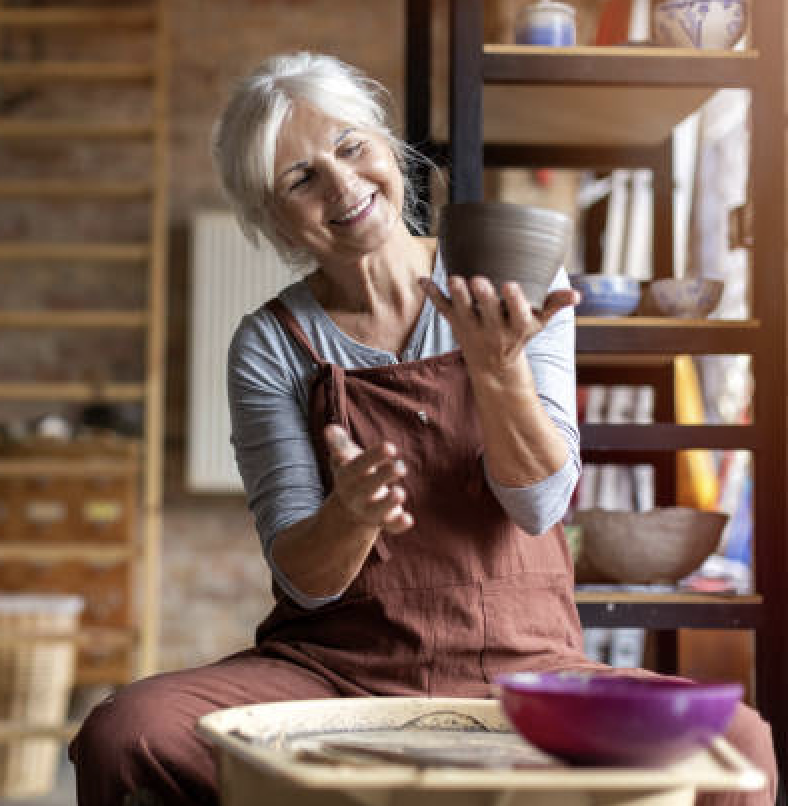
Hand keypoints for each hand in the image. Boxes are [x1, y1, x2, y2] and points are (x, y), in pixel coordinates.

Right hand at [323, 425, 413, 533]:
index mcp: (348, 477)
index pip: (358, 466)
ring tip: (400, 493)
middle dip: (384, 477)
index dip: (374, 457)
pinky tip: (408, 519)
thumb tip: (330, 428)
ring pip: (378, 510)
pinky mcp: (385, 521)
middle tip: (400, 467)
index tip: (390, 447)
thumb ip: (339, 444)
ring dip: (388, 503)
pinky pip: (391, 526)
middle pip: (368, 487)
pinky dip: (399, 524)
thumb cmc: (353, 474)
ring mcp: (370, 510)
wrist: (350, 508)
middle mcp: (356, 495)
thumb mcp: (344, 458)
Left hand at [420, 275, 579, 376]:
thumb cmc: (518, 336)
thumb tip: (577, 296)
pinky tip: (422, 281)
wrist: (493, 366)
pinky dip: (432, 295)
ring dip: (457, 295)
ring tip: (454, 279)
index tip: (510, 285)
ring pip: (462, 310)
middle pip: (487, 311)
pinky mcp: (455, 324)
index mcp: (515, 327)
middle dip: (483, 297)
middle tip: (478, 280)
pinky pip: (442, 309)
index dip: (514, 301)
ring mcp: (472, 326)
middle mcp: (493, 328)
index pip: (517, 314)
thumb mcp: (538, 323)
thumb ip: (554, 305)